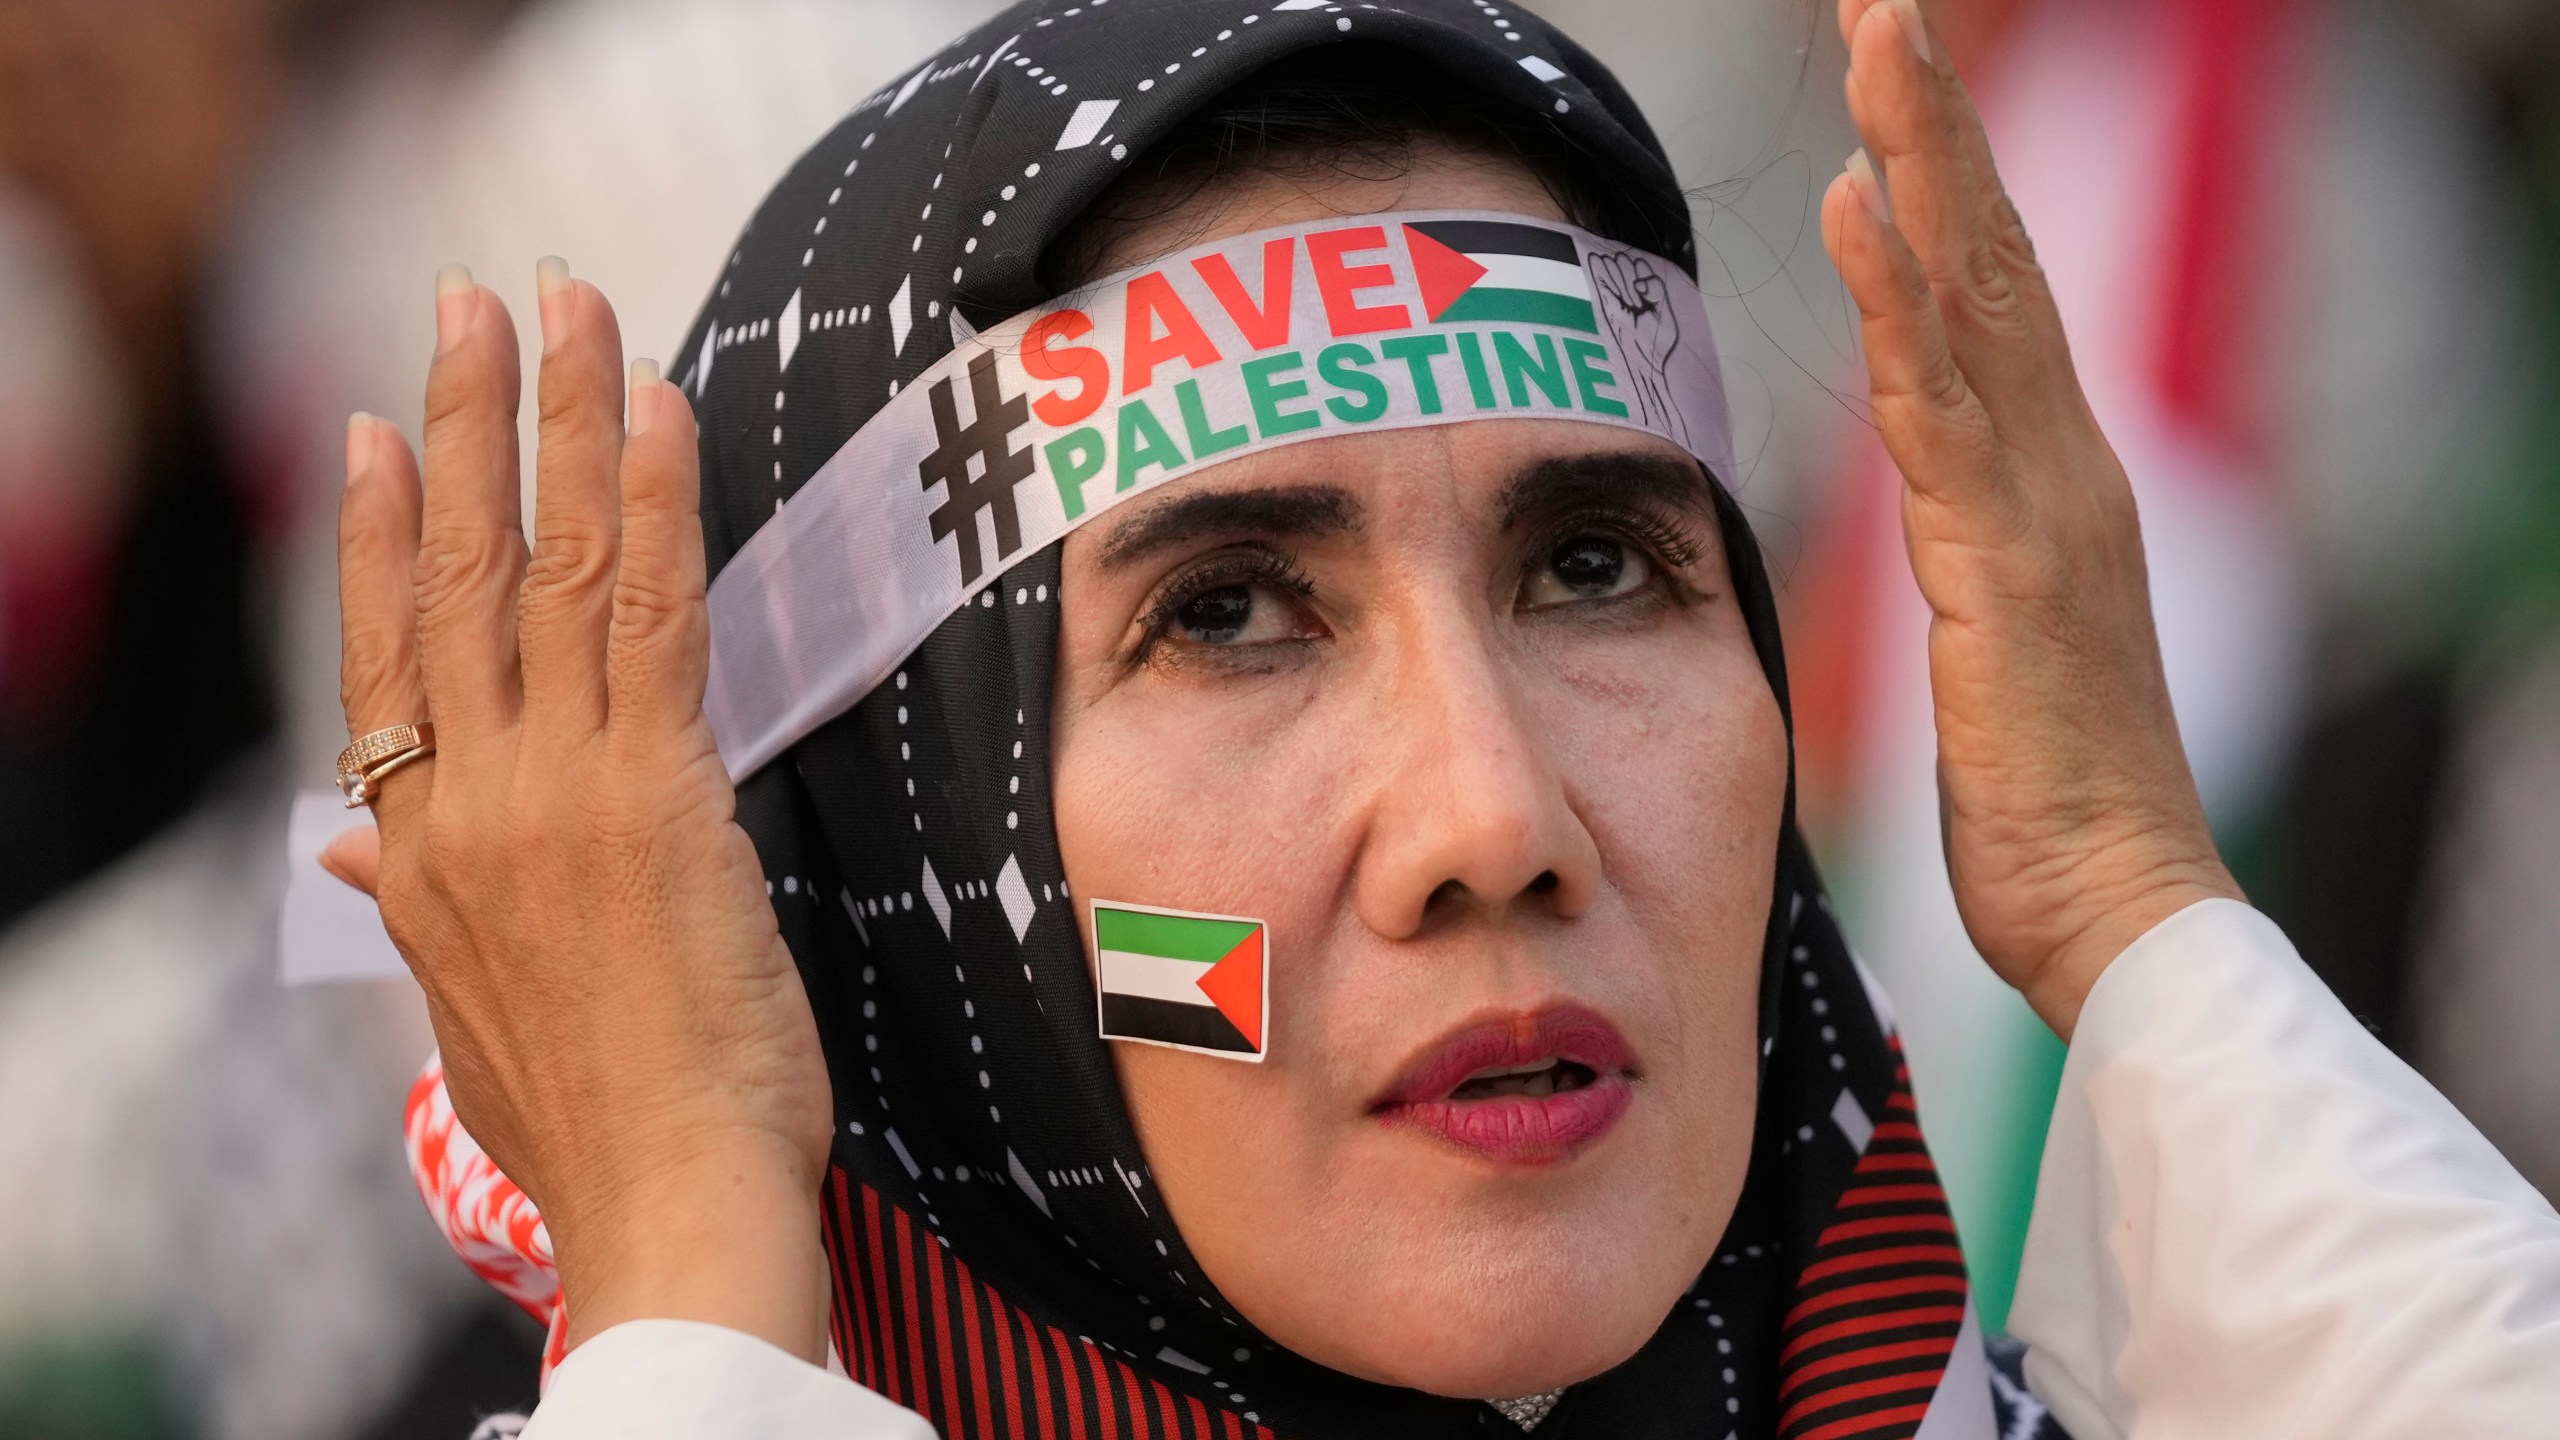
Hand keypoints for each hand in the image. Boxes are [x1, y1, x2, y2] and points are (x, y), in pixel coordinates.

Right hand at [325, 260, 832, 1358]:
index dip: (380, 531)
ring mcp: (557, 788)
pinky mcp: (658, 794)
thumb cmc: (593, 1124)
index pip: (385, 654)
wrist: (665, 1202)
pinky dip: (653, 501)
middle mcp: (469, 801)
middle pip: (456, 576)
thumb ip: (416, 907)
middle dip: (465, 422)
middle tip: (473, 297)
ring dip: (563, 418)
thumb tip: (359, 846)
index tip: (379, 428)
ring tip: (569, 299)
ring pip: (548, 567)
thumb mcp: (463, 1015)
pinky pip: (653, 614)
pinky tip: (662, 409)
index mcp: (420, 853)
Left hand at [1820, 0, 2241, 1036]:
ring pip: (1976, 302)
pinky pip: (1945, 415)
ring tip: (1876, 44)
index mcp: (2049, 481)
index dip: (1946, 183)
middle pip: (1994, 260)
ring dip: (1924, 165)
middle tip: (1884, 5)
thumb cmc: (2048, 797)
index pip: (1991, 301)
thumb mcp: (1992, 640)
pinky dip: (1905, 308)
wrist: (2122, 910)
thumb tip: (1932, 496)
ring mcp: (2045, 510)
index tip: (1893, 81)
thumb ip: (1967, 548)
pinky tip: (1864, 212)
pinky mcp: (2010, 572)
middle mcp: (2062, 468)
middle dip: (1937, 123)